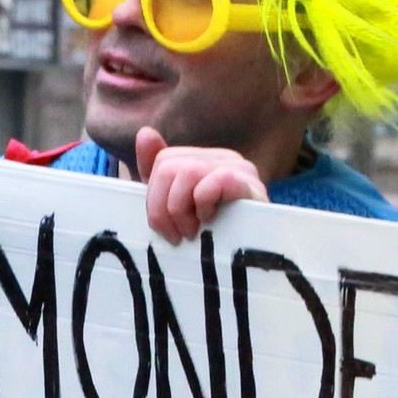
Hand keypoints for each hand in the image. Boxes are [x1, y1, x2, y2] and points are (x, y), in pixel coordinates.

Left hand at [135, 126, 267, 242]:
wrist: (250, 265)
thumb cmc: (211, 238)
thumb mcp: (174, 208)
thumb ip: (155, 173)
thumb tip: (145, 133)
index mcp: (206, 160)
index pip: (163, 160)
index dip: (153, 197)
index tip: (163, 228)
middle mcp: (224, 158)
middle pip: (168, 165)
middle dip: (161, 207)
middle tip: (176, 236)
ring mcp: (241, 169)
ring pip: (186, 172)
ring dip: (180, 210)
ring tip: (192, 232)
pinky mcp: (253, 185)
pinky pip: (216, 179)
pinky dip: (204, 203)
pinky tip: (211, 221)